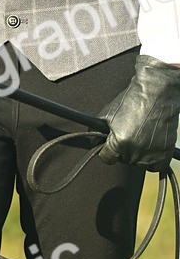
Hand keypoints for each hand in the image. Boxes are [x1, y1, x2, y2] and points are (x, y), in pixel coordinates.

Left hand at [98, 55, 179, 171]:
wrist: (157, 92)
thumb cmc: (132, 100)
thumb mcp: (107, 114)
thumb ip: (97, 131)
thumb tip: (93, 142)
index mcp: (120, 143)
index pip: (107, 159)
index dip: (107, 151)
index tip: (110, 145)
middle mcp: (135, 152)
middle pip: (123, 160)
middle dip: (123, 150)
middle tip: (130, 135)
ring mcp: (151, 154)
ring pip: (139, 164)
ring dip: (138, 154)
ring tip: (141, 136)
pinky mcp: (165, 153)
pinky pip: (156, 166)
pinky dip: (153, 159)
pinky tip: (150, 147)